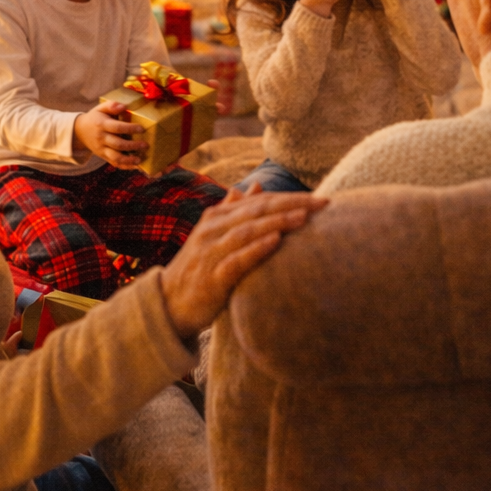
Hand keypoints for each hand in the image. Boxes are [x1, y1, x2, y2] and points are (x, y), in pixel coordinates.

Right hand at [74, 101, 147, 168]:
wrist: (79, 131)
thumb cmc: (95, 118)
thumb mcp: (100, 108)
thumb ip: (111, 105)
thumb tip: (123, 106)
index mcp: (102, 125)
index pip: (117, 128)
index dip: (130, 128)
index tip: (142, 129)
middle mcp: (102, 138)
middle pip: (118, 144)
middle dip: (132, 146)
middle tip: (145, 145)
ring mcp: (102, 149)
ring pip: (115, 157)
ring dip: (129, 160)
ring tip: (140, 160)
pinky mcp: (103, 156)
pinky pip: (114, 163)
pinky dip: (125, 166)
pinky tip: (135, 166)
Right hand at [160, 186, 327, 339]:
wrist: (169, 303)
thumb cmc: (200, 268)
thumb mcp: (216, 235)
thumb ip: (235, 211)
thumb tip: (256, 186)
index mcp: (217, 216)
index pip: (259, 201)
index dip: (290, 197)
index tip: (320, 198)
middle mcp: (213, 229)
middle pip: (257, 211)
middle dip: (291, 205)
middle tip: (322, 204)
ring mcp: (211, 252)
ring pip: (248, 231)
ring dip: (277, 222)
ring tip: (304, 218)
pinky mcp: (211, 278)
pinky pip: (236, 260)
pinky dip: (256, 249)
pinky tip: (275, 242)